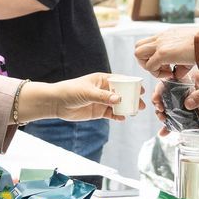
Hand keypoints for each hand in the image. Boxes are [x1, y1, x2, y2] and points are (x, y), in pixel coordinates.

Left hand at [22, 73, 142, 122]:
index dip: (131, 85)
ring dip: (127, 108)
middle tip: (142, 104)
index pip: (120, 80)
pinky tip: (123, 118)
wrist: (57, 103)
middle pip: (122, 93)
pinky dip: (117, 116)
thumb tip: (118, 99)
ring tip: (135, 112)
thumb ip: (103, 96)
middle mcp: (103, 90)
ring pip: (118, 104)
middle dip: (132, 98)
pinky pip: (111, 114)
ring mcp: (101, 101)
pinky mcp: (98, 111)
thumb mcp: (87, 92)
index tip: (140, 90)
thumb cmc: (70, 91)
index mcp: (102, 79)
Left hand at [134, 25, 198, 74]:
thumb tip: (176, 74)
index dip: (154, 57)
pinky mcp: (163, 53)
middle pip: (138, 47)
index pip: (150, 43)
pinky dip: (157, 73)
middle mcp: (161, 37)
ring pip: (138, 54)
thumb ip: (181, 63)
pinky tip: (171, 74)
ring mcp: (161, 44)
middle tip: (161, 68)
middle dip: (146, 61)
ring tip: (164, 71)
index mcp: (168, 35)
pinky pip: (149, 66)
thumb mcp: (190, 52)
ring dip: (148, 66)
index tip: (168, 65)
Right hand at [151, 66, 198, 135]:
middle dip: (160, 104)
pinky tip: (164, 133)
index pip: (168, 83)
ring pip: (171, 109)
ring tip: (163, 121)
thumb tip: (187, 105)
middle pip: (166, 97)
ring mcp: (188, 102)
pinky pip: (181, 119)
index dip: (160, 91)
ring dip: (164, 115)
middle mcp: (185, 91)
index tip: (158, 99)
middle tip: (161, 111)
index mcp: (187, 80)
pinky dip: (172, 126)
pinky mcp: (193, 113)